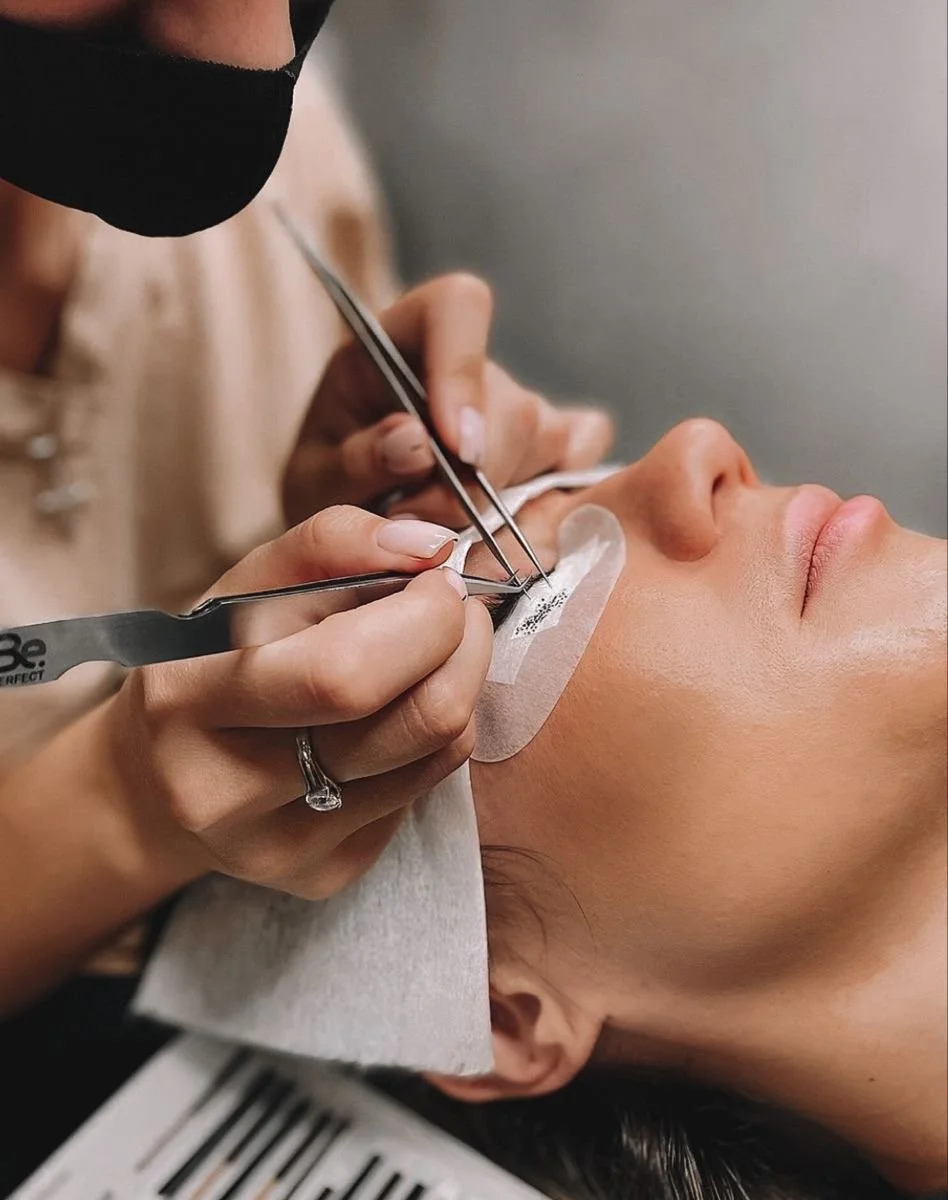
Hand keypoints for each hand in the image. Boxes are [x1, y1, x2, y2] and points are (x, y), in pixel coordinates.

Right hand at [106, 506, 492, 900]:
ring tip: (435, 652)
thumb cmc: (210, 664)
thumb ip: (331, 546)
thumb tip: (433, 546)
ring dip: (461, 685)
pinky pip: (424, 792)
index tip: (438, 580)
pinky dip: (431, 739)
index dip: (422, 618)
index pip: (344, 673)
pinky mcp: (322, 875)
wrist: (153, 787)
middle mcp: (226, 791)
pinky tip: (396, 714)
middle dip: (462, 647)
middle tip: (458, 611)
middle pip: (412, 721)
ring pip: (437, 755)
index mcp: (190, 700)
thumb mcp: (243, 587)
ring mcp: (278, 847)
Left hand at [283, 274, 613, 527]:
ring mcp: (516, 403)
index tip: (456, 449)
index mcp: (399, 341)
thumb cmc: (328, 490)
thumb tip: (417, 443)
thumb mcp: (315, 479)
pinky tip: (507, 523)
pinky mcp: (551, 444)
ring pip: (544, 440)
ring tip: (442, 534)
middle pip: (509, 401)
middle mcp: (466, 365)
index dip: (464, 370)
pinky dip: (555, 495)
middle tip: (423, 527)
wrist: (352, 529)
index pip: (456, 308)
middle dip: (475, 482)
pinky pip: (579, 456)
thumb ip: (356, 460)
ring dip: (498, 505)